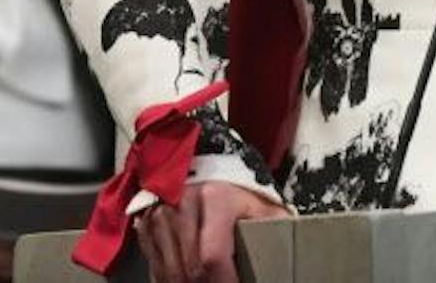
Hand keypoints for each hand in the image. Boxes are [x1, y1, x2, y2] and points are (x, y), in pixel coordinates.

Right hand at [136, 180, 290, 282]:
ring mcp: (160, 212)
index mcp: (215, 197)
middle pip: (189, 270)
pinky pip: (155, 267)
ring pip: (170, 273)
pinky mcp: (146, 223)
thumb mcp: (263, 206)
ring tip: (208, 282)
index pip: (212, 257)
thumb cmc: (239, 191)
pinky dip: (170, 279)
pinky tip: (188, 279)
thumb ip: (276, 229)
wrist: (207, 163)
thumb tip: (289, 259)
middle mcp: (182, 202)